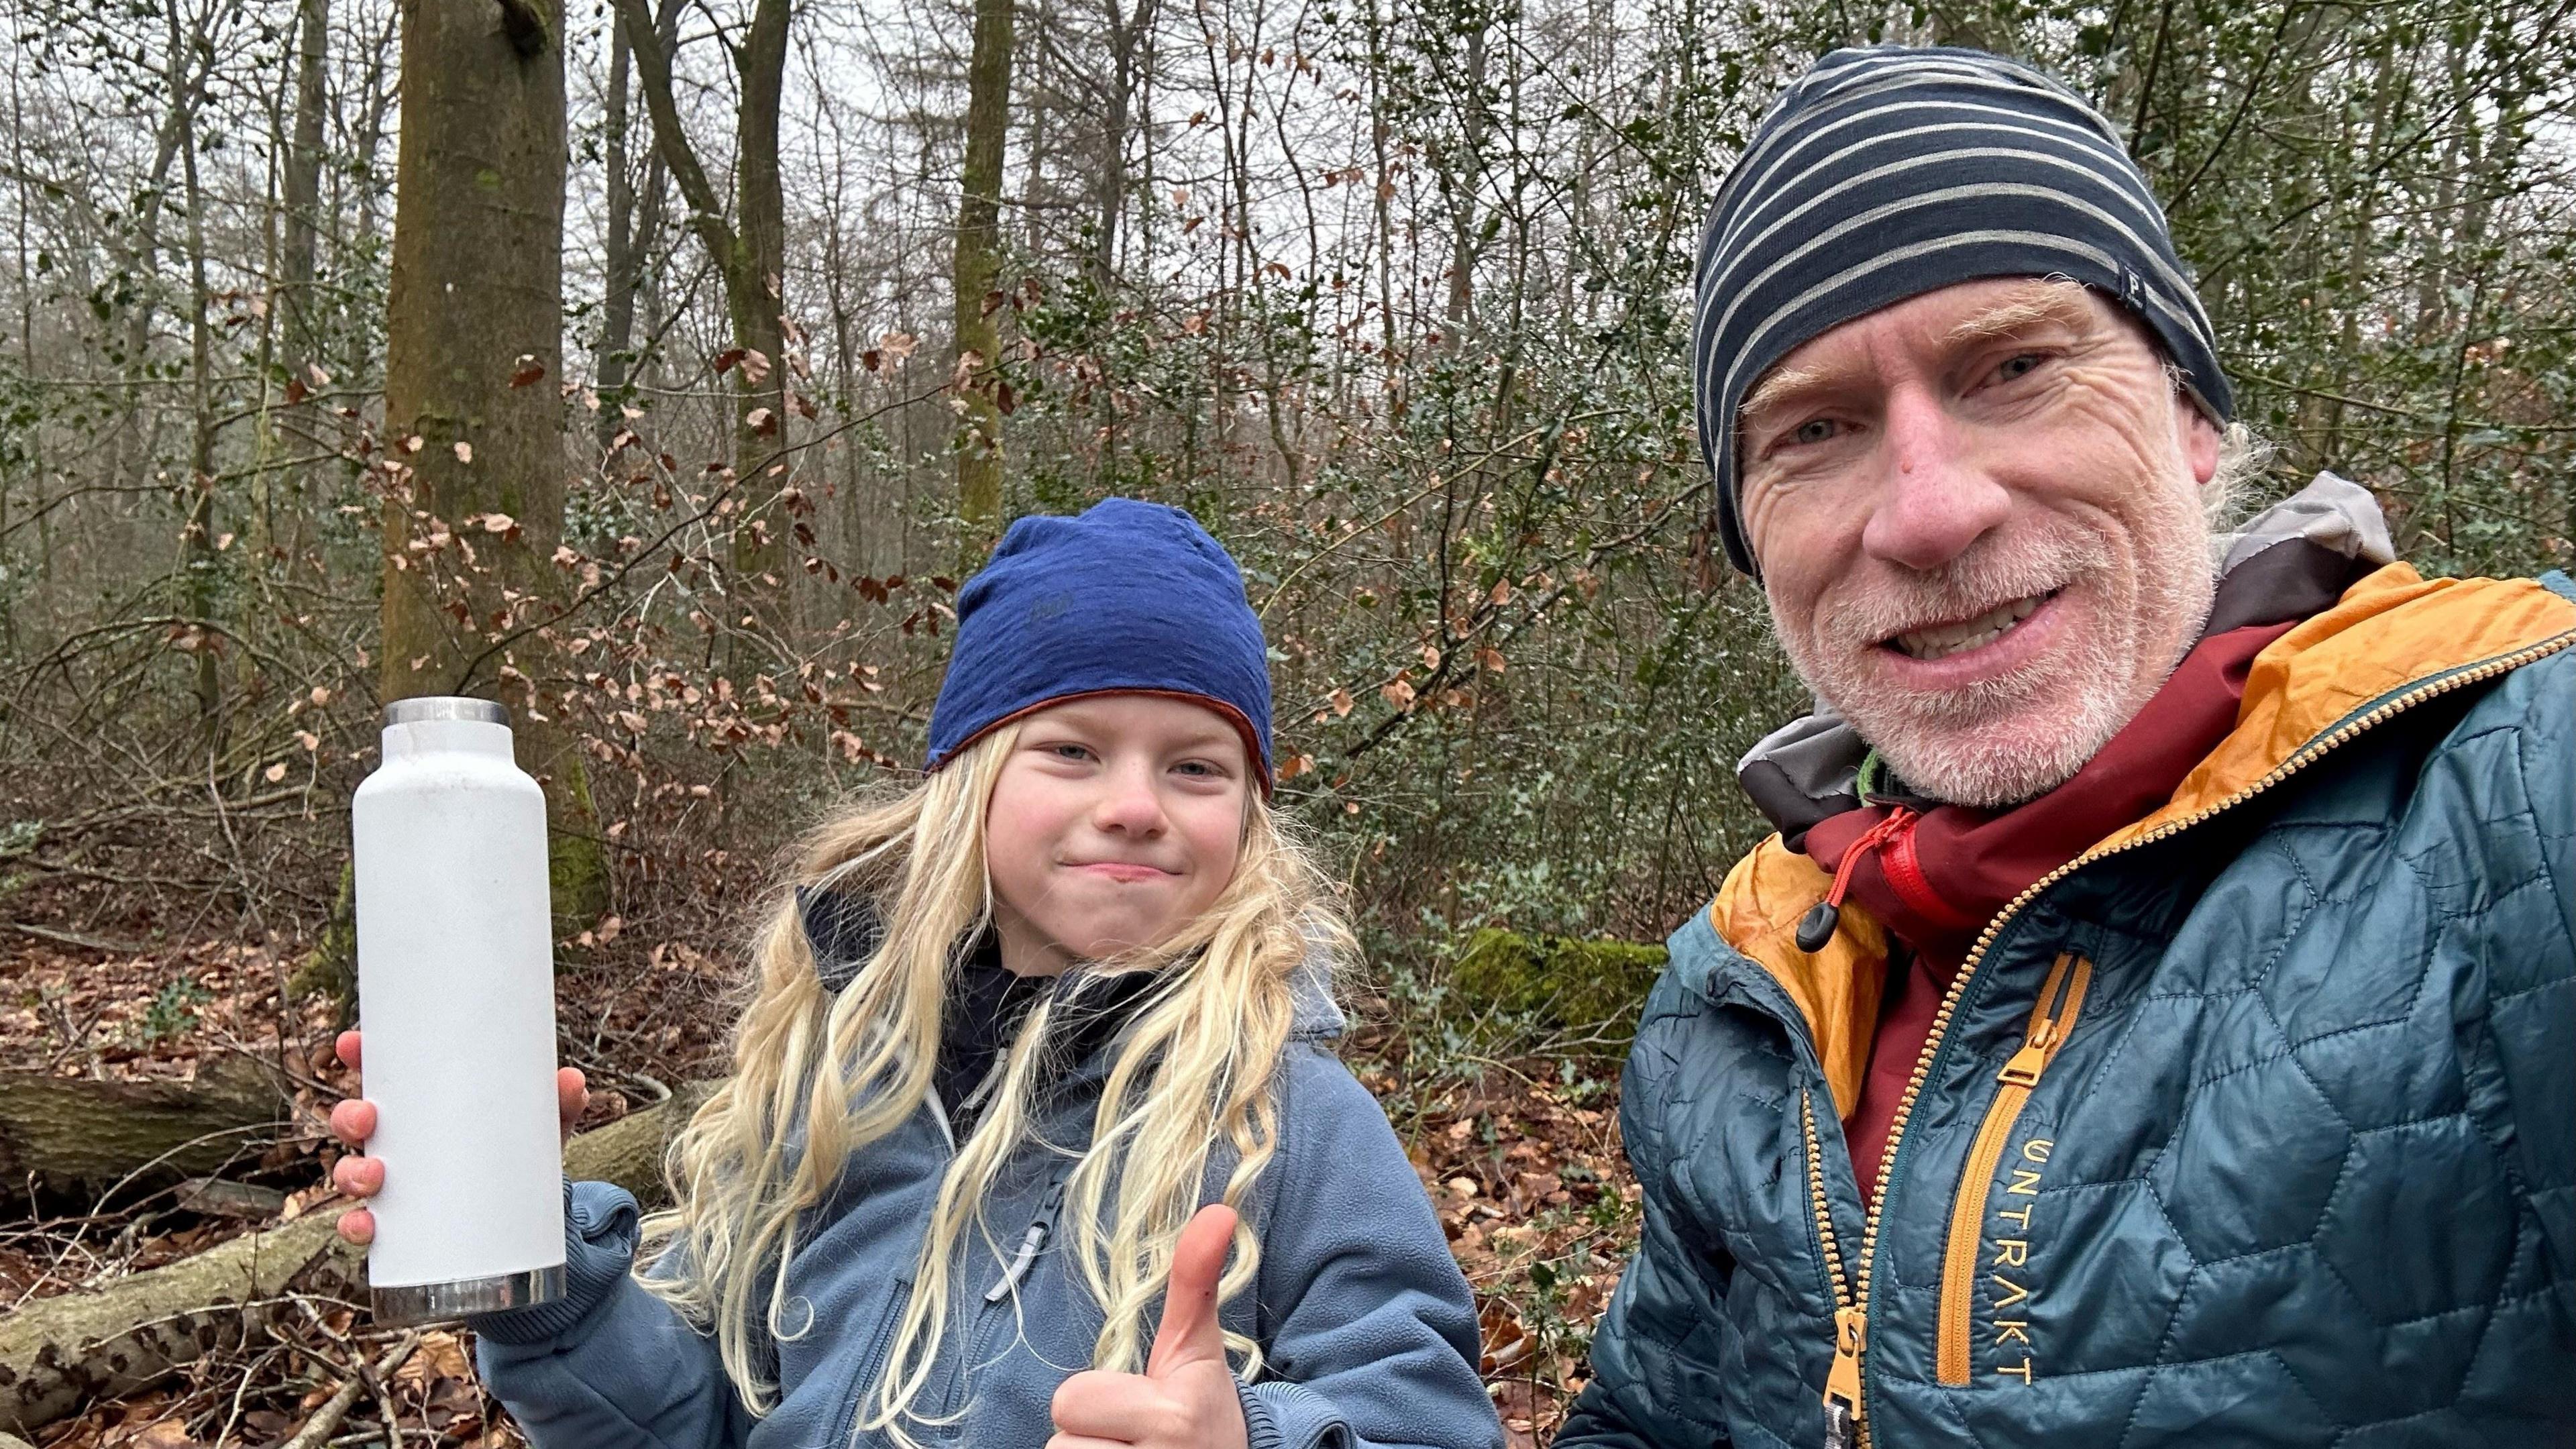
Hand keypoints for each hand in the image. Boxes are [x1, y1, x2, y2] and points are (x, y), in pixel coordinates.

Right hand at [327, 1028, 588, 1246]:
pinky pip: (365, 1224)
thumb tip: (573, 1081)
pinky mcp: (401, 1224)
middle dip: (350, 1116)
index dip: (358, 1055)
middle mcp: (400, 1140)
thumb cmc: (520, 1151)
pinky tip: (366, 1227)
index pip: (382, 1073)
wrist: (529, 1216)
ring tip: (375, 1175)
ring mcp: (395, 1182)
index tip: (352, 1043)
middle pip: (355, 1121)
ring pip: (352, 1171)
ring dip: (351, 1172)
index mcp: (424, 1104)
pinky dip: (358, 1226)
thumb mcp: (541, 1125)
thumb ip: (559, 1103)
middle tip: (369, 1117)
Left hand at [1048, 1204, 1249, 1448]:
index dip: (1094, 1405)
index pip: (1070, 1401)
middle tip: (1129, 1441)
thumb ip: (1195, 1282)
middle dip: (1088, 1442)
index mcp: (1170, 1416)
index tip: (1137, 1411)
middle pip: (1059, 1446)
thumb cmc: (1203, 1413)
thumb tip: (1218, 1210)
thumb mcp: (1198, 1351)